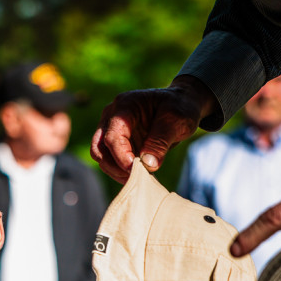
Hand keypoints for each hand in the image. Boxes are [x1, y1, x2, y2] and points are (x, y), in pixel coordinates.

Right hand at [91, 76, 215, 183]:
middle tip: (137, 177)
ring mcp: (111, 128)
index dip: (121, 156)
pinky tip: (139, 174)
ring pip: (100, 156)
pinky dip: (120, 171)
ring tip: (139, 177)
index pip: (113, 135)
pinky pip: (109, 160)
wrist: (182, 104)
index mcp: (125, 105)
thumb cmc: (180, 107)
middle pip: (99, 147)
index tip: (136, 170)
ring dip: (116, 171)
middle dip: (115, 166)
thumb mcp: (176, 120)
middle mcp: (112, 115)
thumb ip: (160, 141)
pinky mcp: (116, 141)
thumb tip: (147, 165)